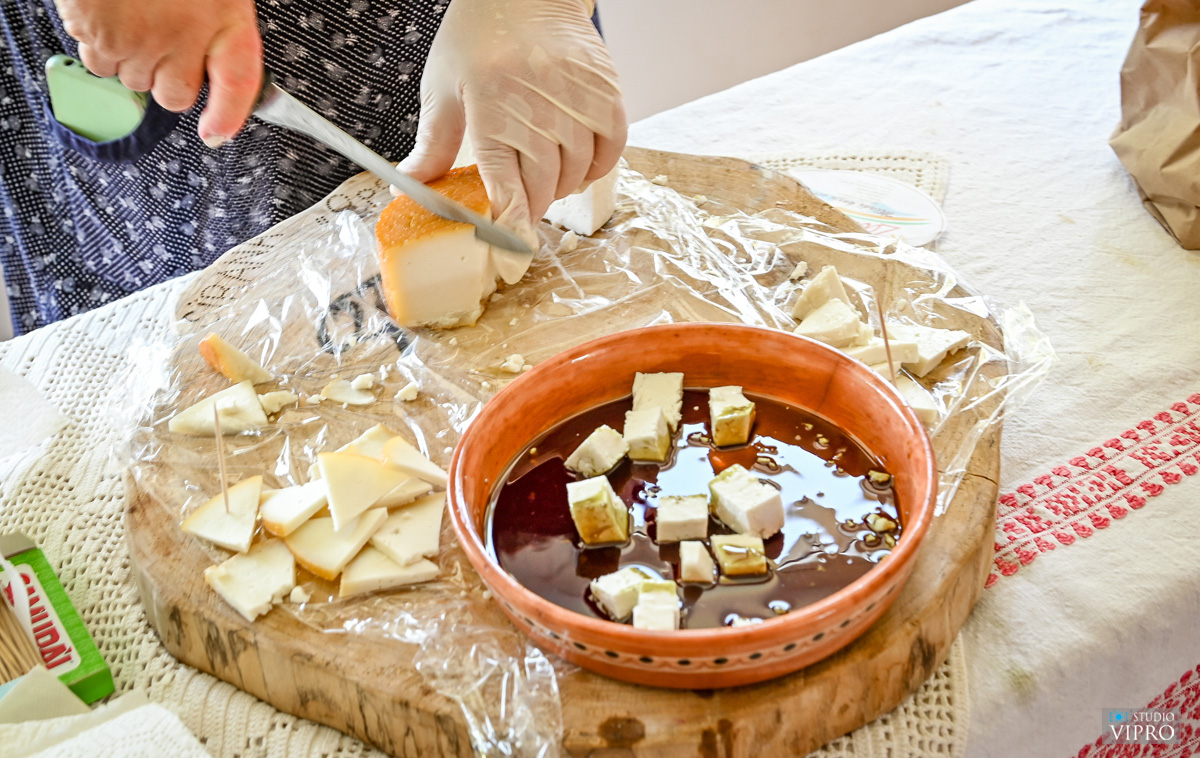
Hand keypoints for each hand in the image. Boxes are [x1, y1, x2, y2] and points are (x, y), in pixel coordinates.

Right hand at [55, 0, 261, 145]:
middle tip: (160, 41)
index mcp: (225, 16)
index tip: (217, 133)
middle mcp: (184, 34)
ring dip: (132, 59)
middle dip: (168, 77)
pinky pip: (97, 60)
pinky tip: (108, 12)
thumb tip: (209, 65)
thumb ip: (216, 24)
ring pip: (132, 80)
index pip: (240, 82)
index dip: (230, 116)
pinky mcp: (96, 29)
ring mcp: (137, 37)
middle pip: (175, 94)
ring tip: (132, 16)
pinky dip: (100, 43)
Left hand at [398, 0, 626, 246]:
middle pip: (545, 188)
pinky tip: (579, 162)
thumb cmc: (476, 38)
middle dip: (534, 205)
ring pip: (579, 173)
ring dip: (564, 186)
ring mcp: (576, 102)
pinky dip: (597, 166)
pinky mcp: (605, 93)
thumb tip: (406, 185)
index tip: (513, 245)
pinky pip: (611, 150)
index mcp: (492, 113)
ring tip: (548, 175)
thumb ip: (432, 145)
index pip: (508, 189)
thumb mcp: (443, 90)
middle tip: (524, 204)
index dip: (512, 225)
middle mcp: (538, 110)